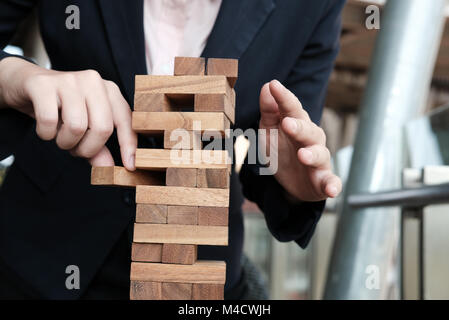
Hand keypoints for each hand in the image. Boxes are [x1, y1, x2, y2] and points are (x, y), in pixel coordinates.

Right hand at [0, 57, 135, 169]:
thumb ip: (98, 147)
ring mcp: (69, 80)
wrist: (24, 83)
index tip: (130, 167)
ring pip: (77, 126)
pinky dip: (46, 134)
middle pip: (102, 128)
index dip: (129, 145)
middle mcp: (93, 81)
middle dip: (88, 148)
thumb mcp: (84, 128)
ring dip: (66, 143)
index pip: (126, 120)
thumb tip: (108, 169)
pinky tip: (45, 130)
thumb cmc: (61, 108)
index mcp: (109, 90)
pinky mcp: (43, 84)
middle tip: (76, 149)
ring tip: (60, 138)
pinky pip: (49, 121)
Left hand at [259, 80, 341, 201]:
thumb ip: (269, 111)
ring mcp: (318, 160)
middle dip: (299, 127)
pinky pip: (331, 182)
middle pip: (308, 130)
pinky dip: (333, 185)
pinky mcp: (323, 180)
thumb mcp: (269, 131)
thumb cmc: (281, 150)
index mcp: (298, 124)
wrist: (290, 182)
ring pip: (320, 154)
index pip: (291, 109)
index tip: (274, 85)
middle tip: (287, 124)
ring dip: (312, 154)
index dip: (283, 98)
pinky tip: (332, 190)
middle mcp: (311, 140)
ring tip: (303, 155)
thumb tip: (267, 87)